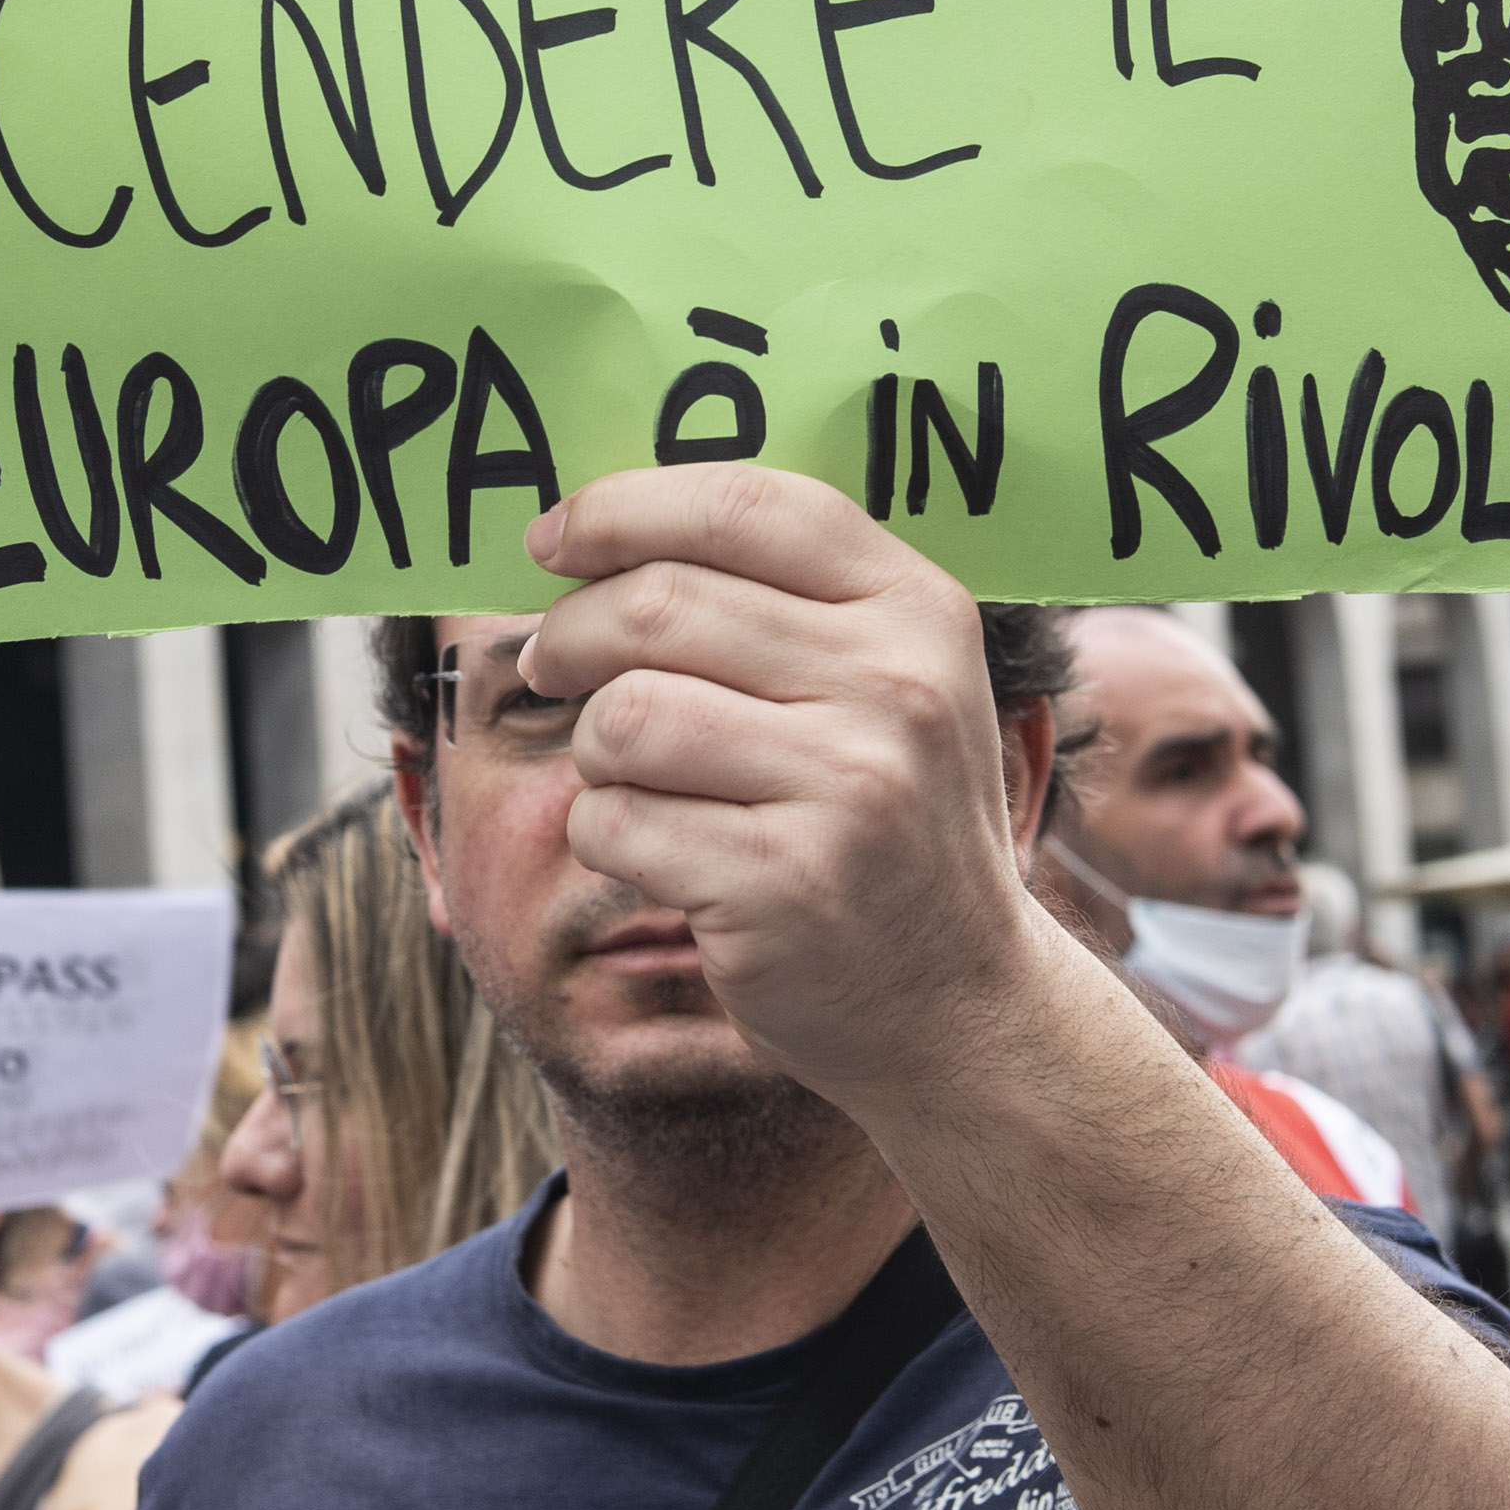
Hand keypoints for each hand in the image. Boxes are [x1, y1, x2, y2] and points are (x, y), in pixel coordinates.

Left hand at [515, 468, 1040, 1106]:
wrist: (958, 1005)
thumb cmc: (885, 824)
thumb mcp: (883, 686)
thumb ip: (775, 599)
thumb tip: (588, 532)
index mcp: (918, 609)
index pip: (744, 504)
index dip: (622, 509)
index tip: (552, 539)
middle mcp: (896, 687)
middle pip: (657, 604)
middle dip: (569, 632)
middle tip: (551, 664)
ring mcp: (847, 789)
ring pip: (623, 716)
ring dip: (593, 749)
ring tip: (636, 778)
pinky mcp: (783, 884)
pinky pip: (614, 821)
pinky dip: (604, 835)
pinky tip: (663, 857)